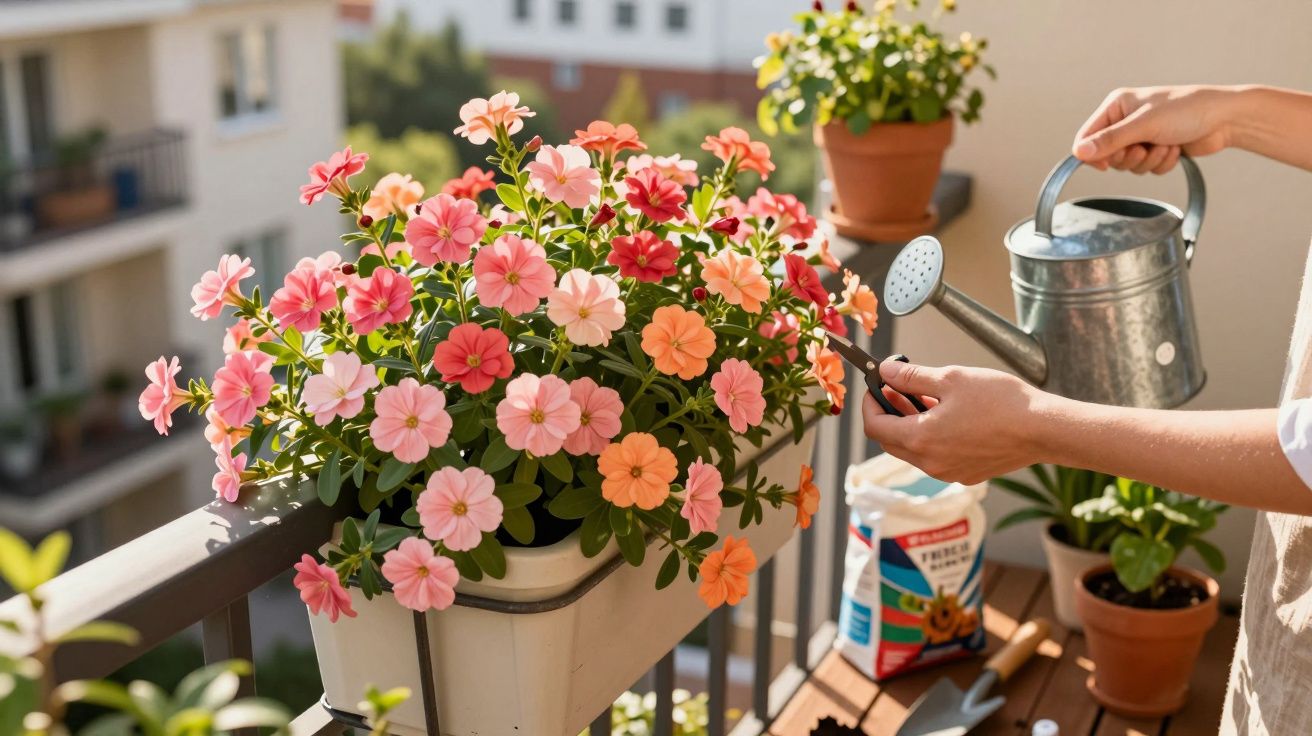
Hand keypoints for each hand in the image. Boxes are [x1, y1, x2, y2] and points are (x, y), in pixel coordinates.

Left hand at [861, 361, 1053, 484]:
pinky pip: (936, 456)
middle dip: (888, 413)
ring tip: (925, 396)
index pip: (874, 426)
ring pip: (914, 449)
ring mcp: (949, 472)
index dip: (869, 403)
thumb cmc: (1001, 402)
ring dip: (910, 424)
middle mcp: (930, 464)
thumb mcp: (951, 378)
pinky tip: (948, 414)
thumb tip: (885, 371)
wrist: (1044, 429)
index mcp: (920, 440)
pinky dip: (931, 436)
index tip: (875, 385)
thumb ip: (912, 377)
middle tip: (897, 388)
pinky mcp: (967, 474)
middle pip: (891, 440)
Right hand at [1072, 85, 1238, 172]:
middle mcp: (1125, 120)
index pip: (1087, 136)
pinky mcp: (1156, 148)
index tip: (1106, 164)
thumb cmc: (1188, 110)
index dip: (1093, 155)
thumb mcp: (1144, 125)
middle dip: (1128, 158)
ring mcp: (1141, 135)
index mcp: (1117, 105)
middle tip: (1143, 149)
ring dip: (1148, 161)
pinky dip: (1161, 163)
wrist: (1225, 119)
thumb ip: (1110, 140)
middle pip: (1107, 155)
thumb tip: (1078, 153)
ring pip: (1128, 165)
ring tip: (1166, 146)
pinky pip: (1146, 168)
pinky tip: (1175, 150)